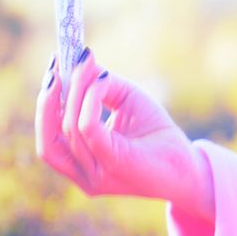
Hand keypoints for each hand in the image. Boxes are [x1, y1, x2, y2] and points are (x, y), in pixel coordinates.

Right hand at [34, 49, 211, 219]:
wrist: (191, 165)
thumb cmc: (157, 134)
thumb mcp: (124, 102)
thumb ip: (100, 86)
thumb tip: (82, 60)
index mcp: (79, 165)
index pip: (50, 138)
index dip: (45, 104)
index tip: (52, 68)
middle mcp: (82, 176)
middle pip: (48, 140)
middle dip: (47, 100)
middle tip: (57, 65)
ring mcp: (94, 176)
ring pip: (69, 129)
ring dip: (74, 91)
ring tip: (85, 65)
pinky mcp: (112, 165)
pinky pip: (88, 128)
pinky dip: (90, 100)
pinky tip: (101, 80)